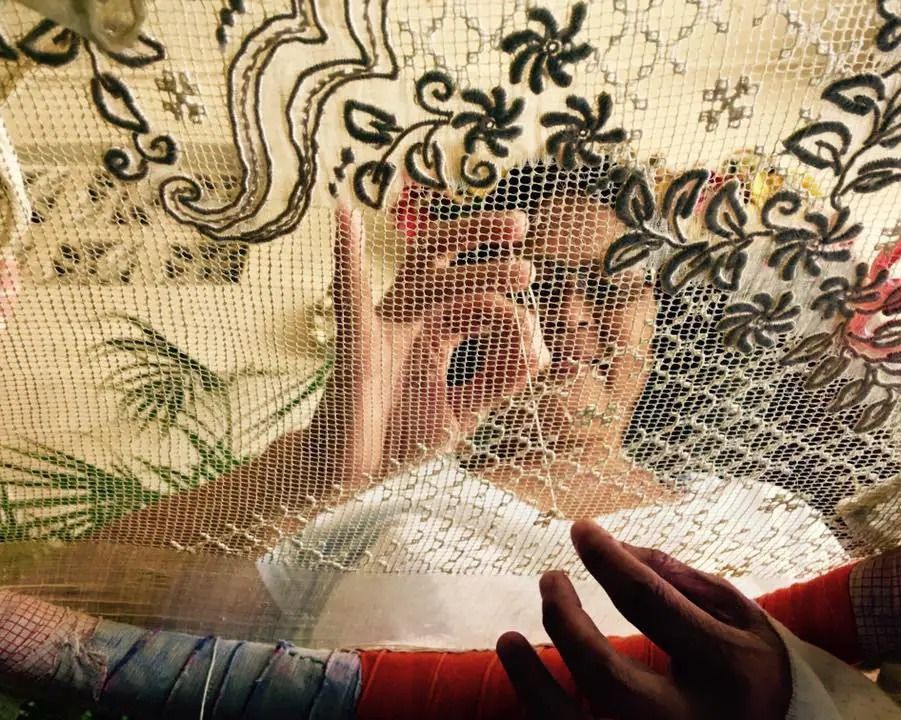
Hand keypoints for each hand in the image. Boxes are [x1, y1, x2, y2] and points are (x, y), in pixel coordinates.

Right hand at [309, 205, 544, 489]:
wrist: (346, 473)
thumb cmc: (398, 438)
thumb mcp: (463, 410)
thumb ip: (498, 380)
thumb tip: (537, 349)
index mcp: (436, 335)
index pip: (478, 301)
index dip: (513, 317)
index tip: (533, 351)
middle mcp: (411, 321)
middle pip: (449, 267)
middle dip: (486, 246)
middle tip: (524, 234)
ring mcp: (382, 328)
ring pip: (426, 275)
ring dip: (468, 257)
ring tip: (519, 256)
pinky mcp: (355, 345)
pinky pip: (350, 296)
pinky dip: (346, 256)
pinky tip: (346, 216)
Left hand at [497, 521, 791, 718]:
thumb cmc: (749, 669)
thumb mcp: (739, 616)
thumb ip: (681, 580)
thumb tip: (618, 548)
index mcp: (726, 670)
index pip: (651, 605)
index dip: (609, 561)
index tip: (581, 531)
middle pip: (608, 676)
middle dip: (566, 622)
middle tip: (549, 579)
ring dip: (533, 684)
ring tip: (509, 639)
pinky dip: (542, 714)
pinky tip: (524, 684)